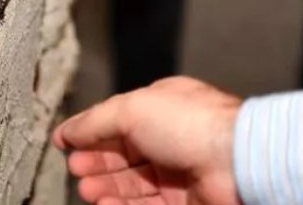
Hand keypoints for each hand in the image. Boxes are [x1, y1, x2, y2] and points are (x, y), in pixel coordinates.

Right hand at [52, 77, 242, 204]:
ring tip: (87, 191)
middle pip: (123, 155)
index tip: (65, 145)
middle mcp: (171, 138)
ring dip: (106, 187)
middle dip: (96, 163)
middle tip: (76, 170)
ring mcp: (179, 172)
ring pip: (133, 184)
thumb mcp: (131, 108)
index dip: (91, 133)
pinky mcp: (185, 202)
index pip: (118, 121)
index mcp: (161, 107)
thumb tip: (66, 131)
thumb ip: (95, 121)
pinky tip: (104, 204)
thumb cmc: (192, 124)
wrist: (236, 161)